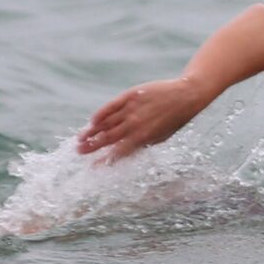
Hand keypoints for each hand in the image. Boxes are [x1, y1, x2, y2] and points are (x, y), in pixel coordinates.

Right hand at [76, 78, 200, 162]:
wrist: (185, 96)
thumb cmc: (173, 121)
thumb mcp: (159, 138)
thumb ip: (140, 145)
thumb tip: (123, 154)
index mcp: (143, 138)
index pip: (117, 153)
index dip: (103, 161)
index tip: (92, 167)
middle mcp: (135, 124)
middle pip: (107, 138)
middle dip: (91, 146)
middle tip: (79, 151)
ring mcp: (131, 109)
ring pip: (105, 123)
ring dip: (91, 132)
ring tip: (80, 138)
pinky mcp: (130, 95)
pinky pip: (110, 106)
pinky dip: (100, 114)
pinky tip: (93, 121)